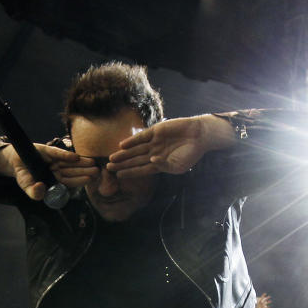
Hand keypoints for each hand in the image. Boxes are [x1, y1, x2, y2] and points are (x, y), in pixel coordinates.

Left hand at [112, 114, 234, 175]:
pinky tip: (122, 145)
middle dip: (122, 164)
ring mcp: (154, 142)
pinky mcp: (156, 131)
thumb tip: (151, 162)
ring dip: (123, 154)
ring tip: (111, 159)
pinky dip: (132, 141)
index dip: (129, 173)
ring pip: (135, 149)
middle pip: (134, 160)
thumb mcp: (178, 165)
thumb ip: (164, 165)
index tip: (118, 176)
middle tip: (108, 168)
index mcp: (159, 164)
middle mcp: (154, 153)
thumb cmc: (191, 154)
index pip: (141, 170)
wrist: (199, 135)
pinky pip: (141, 137)